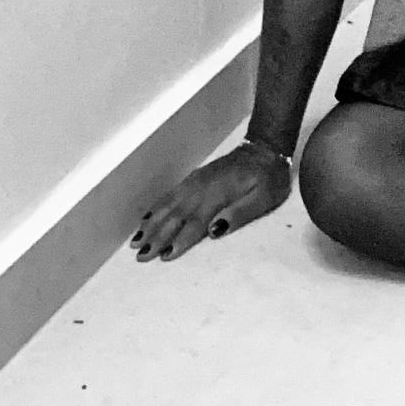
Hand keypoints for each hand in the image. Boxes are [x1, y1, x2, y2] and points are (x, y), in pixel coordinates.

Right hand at [129, 140, 291, 262]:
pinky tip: (146, 218)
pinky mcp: (194, 179)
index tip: (163, 257)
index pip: (195, 223)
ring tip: (135, 242)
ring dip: (152, 223)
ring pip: (169, 205)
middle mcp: (202, 189)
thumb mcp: (265, 198)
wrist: (265, 149)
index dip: (179, 240)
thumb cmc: (269, 178)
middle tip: (139, 256)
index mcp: (219, 196)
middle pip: (176, 216)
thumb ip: (240, 213)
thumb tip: (213, 230)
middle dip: (157, 236)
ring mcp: (196, 182)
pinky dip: (156, 207)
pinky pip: (170, 194)